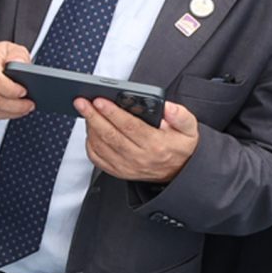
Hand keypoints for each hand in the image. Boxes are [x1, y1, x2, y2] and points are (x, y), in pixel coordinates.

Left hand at [79, 97, 198, 183]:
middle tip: (82, 102)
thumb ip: (180, 115)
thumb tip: (168, 107)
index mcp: (156, 145)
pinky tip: (89, 129)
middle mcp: (139, 158)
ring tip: (84, 111)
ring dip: (89, 128)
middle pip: (110, 136)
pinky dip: (89, 143)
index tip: (100, 100)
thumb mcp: (189, 129)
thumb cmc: (180, 146)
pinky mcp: (118, 172)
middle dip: (93, 116)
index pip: (130, 127)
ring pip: (101, 146)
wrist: (179, 171)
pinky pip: (97, 158)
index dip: (113, 113)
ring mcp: (127, 167)